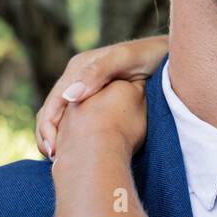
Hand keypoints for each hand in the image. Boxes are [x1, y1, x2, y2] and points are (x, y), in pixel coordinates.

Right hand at [35, 35, 168, 158]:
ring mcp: (86, 88)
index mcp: (79, 67)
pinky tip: (75, 152)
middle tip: (55, 160)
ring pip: (62, 116)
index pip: (56, 99)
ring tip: (61, 161)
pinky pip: (76, 118)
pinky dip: (71, 135)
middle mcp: (78, 77)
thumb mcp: (124, 60)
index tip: (53, 149)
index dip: (50, 125)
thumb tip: (70, 97)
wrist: (167, 55)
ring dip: (58, 138)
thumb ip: (97, 74)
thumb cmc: (149, 56)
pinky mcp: (96, 98)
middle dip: (49, 135)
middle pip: (53, 109)